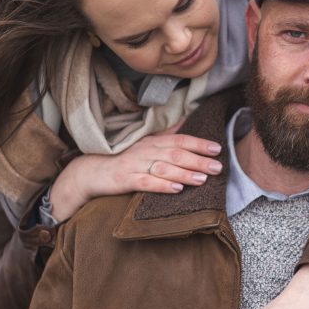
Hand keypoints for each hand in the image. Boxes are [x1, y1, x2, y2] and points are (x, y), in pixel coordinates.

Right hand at [48, 131, 222, 220]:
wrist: (90, 171)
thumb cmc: (123, 159)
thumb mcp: (146, 144)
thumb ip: (167, 134)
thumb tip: (186, 119)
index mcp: (153, 142)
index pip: (180, 140)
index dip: (199, 144)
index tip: (218, 149)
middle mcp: (145, 151)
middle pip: (175, 154)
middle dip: (198, 160)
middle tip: (218, 167)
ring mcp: (134, 165)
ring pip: (163, 168)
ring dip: (184, 173)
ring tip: (202, 179)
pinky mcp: (124, 180)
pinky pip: (145, 182)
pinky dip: (161, 185)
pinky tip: (176, 189)